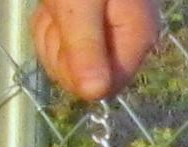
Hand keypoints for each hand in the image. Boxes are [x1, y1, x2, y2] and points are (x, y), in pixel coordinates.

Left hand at [33, 0, 160, 101]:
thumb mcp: (78, 3)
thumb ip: (85, 46)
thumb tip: (93, 95)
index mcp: (136, 38)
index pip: (106, 87)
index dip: (77, 71)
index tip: (65, 34)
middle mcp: (128, 41)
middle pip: (87, 77)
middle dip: (61, 48)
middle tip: (58, 11)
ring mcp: (109, 32)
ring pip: (72, 61)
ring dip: (52, 34)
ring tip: (56, 3)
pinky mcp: (92, 23)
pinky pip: (66, 42)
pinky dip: (51, 25)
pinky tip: (54, 4)